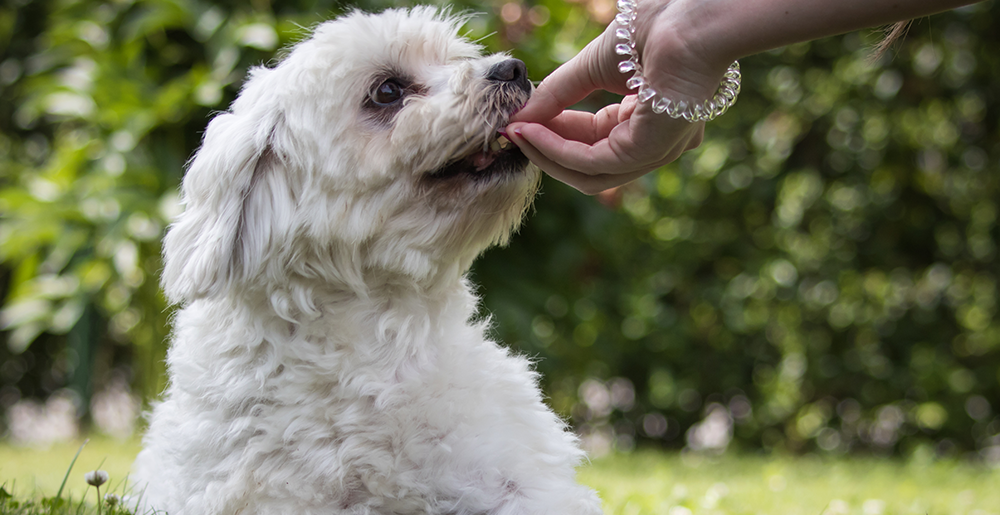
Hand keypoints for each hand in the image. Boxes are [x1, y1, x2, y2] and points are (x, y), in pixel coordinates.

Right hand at [506, 3, 720, 194]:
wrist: (689, 16)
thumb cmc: (655, 28)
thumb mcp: (594, 65)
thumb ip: (559, 93)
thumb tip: (520, 117)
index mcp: (646, 120)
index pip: (592, 141)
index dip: (551, 135)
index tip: (516, 125)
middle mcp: (656, 143)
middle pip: (588, 164)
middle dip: (545, 150)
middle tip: (510, 133)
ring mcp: (657, 152)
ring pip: (588, 173)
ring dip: (545, 153)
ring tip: (516, 131)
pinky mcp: (650, 151)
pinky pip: (592, 162)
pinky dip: (557, 151)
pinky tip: (532, 132)